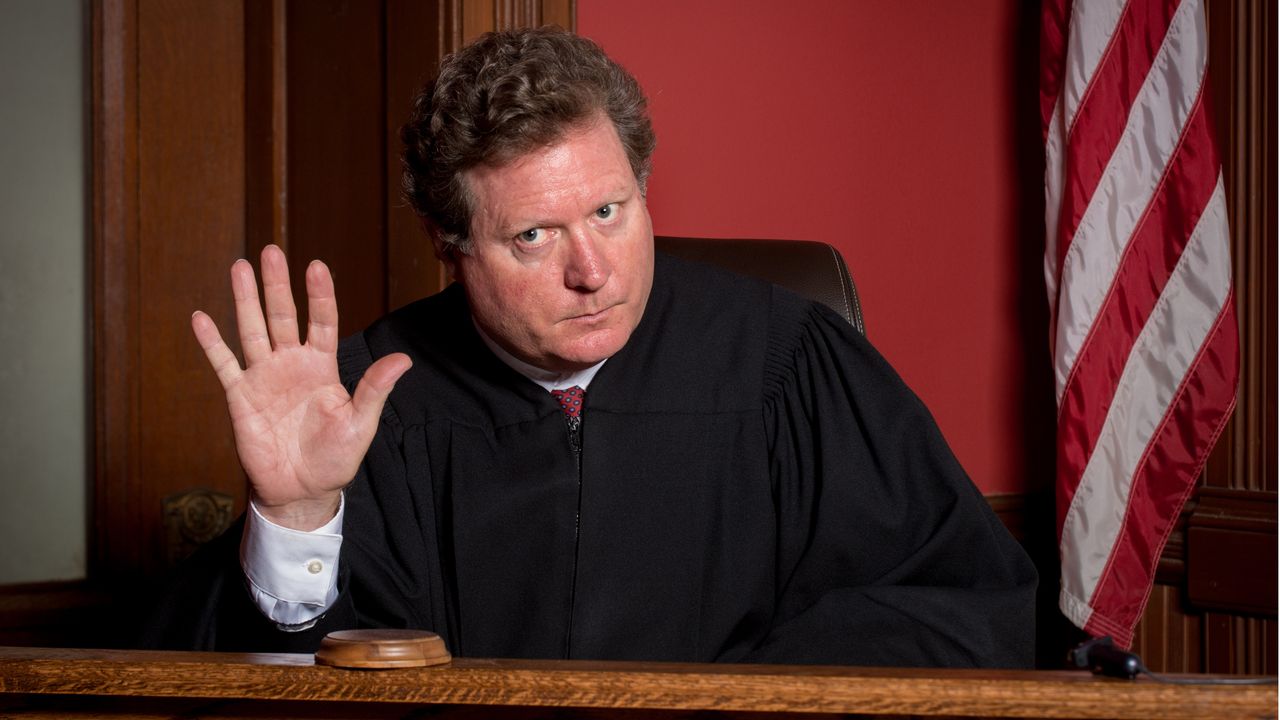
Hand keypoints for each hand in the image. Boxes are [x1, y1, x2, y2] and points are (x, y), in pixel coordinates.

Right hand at [191, 245, 410, 529]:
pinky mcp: (240, 396)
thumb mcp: (361, 422)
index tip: (316, 266)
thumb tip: (404, 360)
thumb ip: (375, 389)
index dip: (319, 295)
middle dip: (277, 285)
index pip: (321, 322)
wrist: (302, 489)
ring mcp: (264, 377)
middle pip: (283, 316)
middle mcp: (292, 364)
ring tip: (240, 266)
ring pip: (252, 330)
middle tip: (271, 251)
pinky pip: (224, 364)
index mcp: (323, 367)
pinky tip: (201, 317)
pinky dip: (212, 342)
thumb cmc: (336, 456)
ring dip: (245, 300)